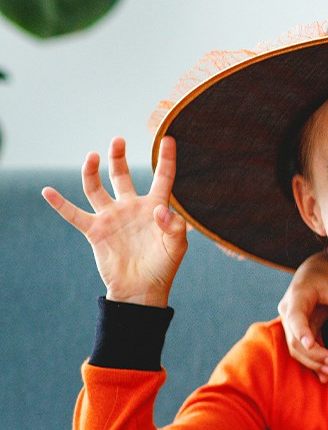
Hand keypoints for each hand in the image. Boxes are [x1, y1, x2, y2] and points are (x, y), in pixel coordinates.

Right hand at [43, 137, 187, 306]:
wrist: (142, 290)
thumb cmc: (163, 267)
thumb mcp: (177, 246)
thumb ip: (175, 226)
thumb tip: (160, 210)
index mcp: (155, 207)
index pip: (163, 177)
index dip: (166, 159)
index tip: (168, 139)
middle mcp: (131, 207)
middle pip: (122, 176)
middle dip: (118, 158)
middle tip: (117, 140)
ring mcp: (111, 217)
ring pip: (97, 189)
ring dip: (92, 173)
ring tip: (92, 157)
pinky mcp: (95, 231)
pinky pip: (74, 214)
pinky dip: (60, 204)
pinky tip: (48, 191)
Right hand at [279, 251, 327, 379]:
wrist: (316, 269)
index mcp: (297, 297)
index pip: (295, 318)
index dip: (302, 332)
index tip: (310, 344)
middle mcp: (289, 312)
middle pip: (295, 339)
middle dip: (313, 354)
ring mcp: (292, 323)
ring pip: (296, 348)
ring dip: (313, 362)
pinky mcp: (301, 330)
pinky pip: (304, 349)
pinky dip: (313, 362)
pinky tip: (324, 377)